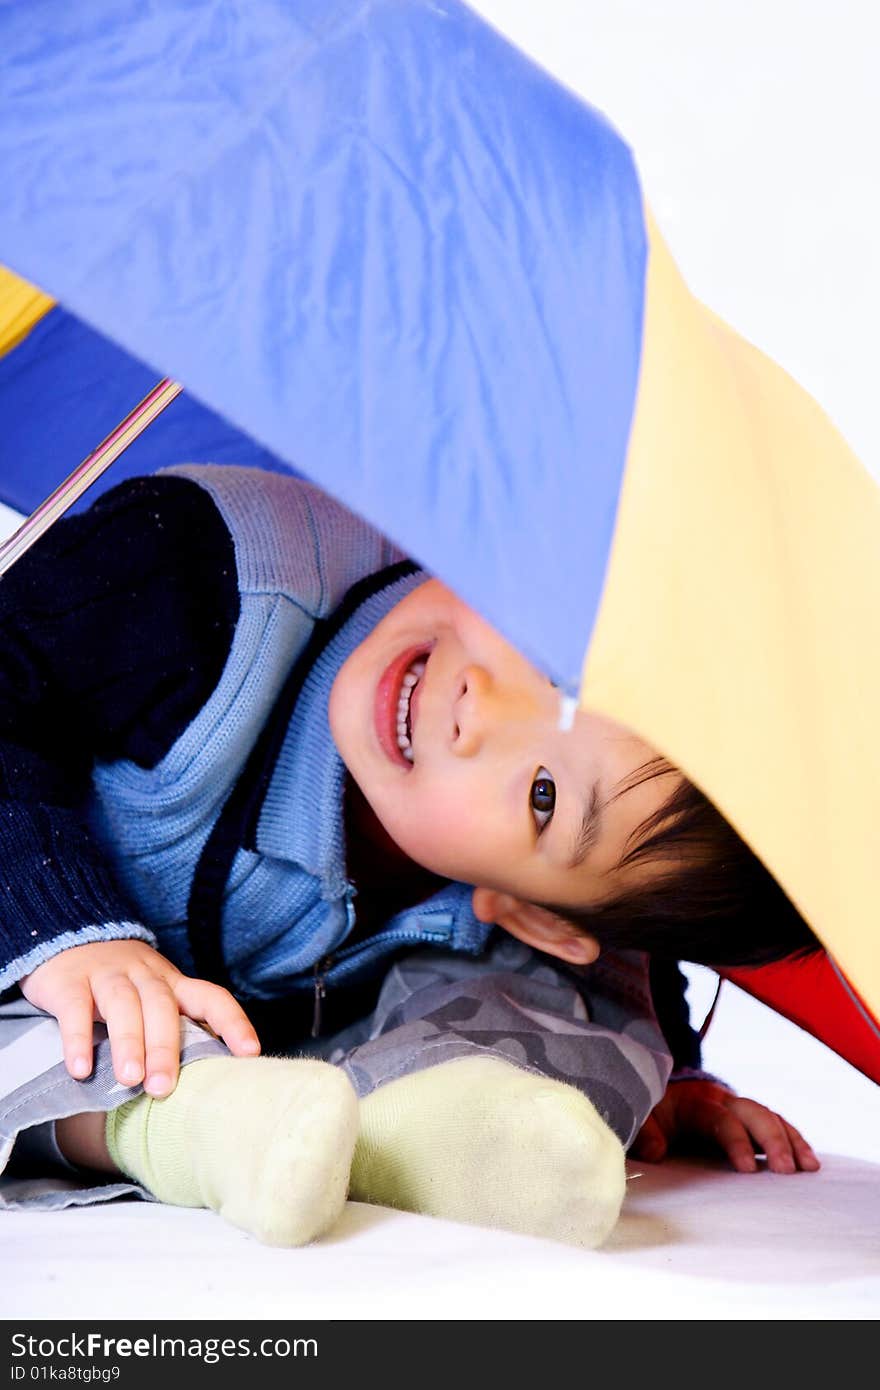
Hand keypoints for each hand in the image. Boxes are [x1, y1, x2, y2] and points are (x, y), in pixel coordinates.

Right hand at [21, 939, 259, 1096]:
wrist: (65, 938)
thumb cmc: (120, 983)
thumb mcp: (153, 996)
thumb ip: (175, 1026)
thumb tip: (210, 1074)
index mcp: (172, 982)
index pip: (211, 997)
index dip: (233, 1022)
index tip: (249, 1053)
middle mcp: (144, 975)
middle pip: (161, 1006)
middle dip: (165, 1047)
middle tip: (163, 1087)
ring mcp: (106, 975)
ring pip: (122, 1005)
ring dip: (128, 1042)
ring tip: (129, 1079)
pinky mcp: (69, 982)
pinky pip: (75, 1009)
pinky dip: (78, 1039)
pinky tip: (81, 1069)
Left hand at [630, 1078, 819, 1173]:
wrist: (664, 1094)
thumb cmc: (654, 1113)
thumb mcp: (643, 1119)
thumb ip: (645, 1133)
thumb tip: (655, 1151)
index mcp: (697, 1103)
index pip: (721, 1119)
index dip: (736, 1141)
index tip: (748, 1168)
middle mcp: (724, 1100)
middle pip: (755, 1114)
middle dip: (773, 1140)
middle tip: (786, 1171)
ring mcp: (740, 1107)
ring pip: (772, 1117)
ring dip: (791, 1141)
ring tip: (808, 1168)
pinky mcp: (750, 1119)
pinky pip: (778, 1124)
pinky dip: (795, 1140)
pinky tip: (809, 1161)